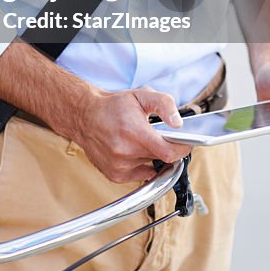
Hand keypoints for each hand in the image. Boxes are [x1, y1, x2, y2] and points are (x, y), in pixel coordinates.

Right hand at [72, 85, 190, 182]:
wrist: (85, 116)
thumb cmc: (112, 106)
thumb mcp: (141, 95)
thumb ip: (164, 104)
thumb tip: (178, 123)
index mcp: (134, 131)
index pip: (168, 152)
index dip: (182, 150)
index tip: (185, 144)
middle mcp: (125, 151)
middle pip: (160, 158)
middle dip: (164, 148)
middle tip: (158, 136)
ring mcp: (119, 166)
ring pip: (150, 166)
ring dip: (150, 156)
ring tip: (139, 140)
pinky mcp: (114, 175)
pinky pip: (139, 174)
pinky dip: (140, 165)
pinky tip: (131, 151)